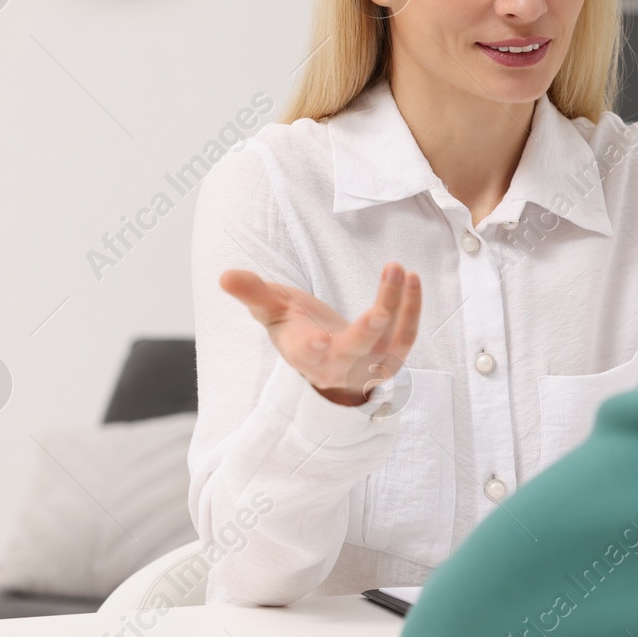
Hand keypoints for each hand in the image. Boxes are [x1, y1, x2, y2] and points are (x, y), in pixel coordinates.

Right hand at [219, 261, 421, 407]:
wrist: (326, 356)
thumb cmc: (295, 327)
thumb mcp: (272, 308)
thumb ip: (252, 292)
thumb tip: (225, 276)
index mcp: (302, 355)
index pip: (305, 355)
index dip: (310, 348)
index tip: (317, 340)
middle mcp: (335, 367)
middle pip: (353, 353)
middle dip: (366, 332)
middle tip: (381, 309)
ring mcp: (366, 366)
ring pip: (387, 342)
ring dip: (397, 306)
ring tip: (399, 270)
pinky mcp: (389, 358)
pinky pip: (406, 337)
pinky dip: (411, 309)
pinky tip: (412, 279)